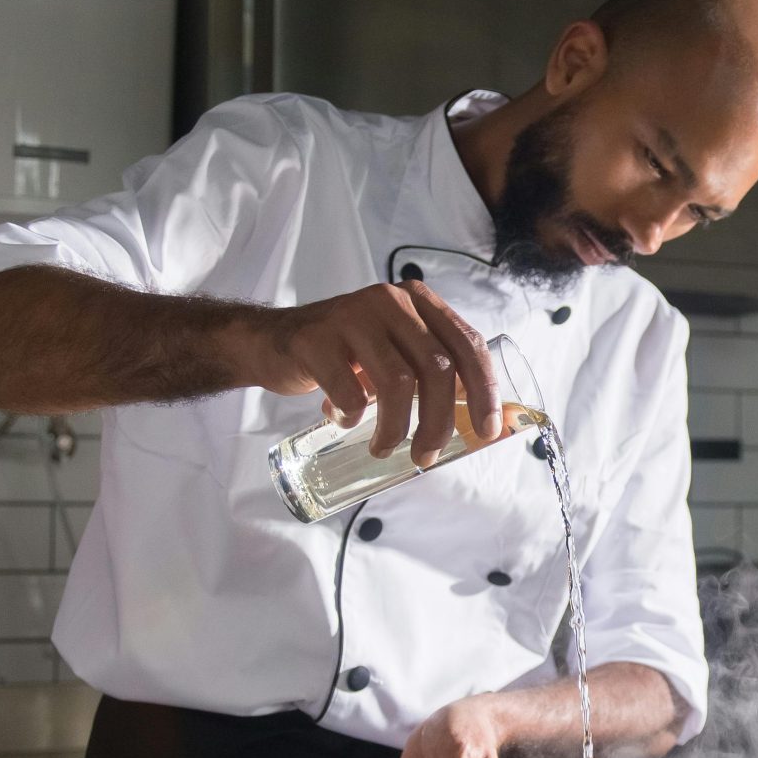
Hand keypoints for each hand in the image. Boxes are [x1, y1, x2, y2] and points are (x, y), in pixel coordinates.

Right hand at [238, 281, 502, 467]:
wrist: (271, 342)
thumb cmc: (344, 356)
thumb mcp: (393, 353)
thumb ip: (429, 373)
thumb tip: (477, 426)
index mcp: (418, 303)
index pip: (467, 344)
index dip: (484, 390)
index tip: (487, 430)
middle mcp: (390, 302)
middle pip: (436, 368)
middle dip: (438, 422)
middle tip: (426, 455)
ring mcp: (352, 316)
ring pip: (397, 382)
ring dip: (395, 428)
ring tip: (383, 448)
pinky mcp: (316, 339)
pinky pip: (348, 391)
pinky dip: (351, 416)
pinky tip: (343, 419)